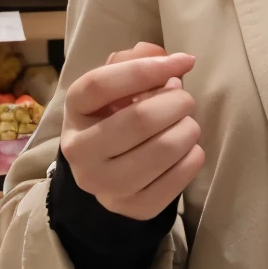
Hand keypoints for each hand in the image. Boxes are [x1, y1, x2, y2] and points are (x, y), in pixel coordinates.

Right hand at [61, 42, 204, 219]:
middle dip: (177, 102)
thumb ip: (135, 63)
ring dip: (188, 129)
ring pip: (163, 149)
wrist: (106, 173)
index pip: (102, 84)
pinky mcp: (132, 208)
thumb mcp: (115, 88)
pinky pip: (178, 179)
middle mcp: (79, 151)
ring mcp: (104, 185)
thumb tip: (168, 60)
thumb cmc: (116, 117)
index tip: (184, 61)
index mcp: (73, 112)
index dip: (147, 68)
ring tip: (186, 124)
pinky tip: (188, 149)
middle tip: (186, 100)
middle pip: (139, 119)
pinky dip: (193, 157)